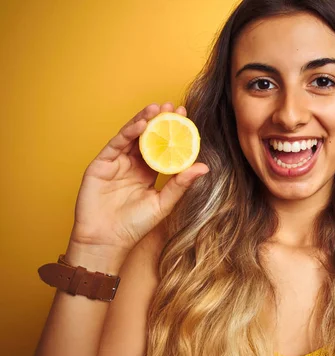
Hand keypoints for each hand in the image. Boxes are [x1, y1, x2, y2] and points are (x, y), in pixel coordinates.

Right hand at [68, 102, 208, 259]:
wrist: (107, 241)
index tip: (186, 117)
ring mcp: (116, 163)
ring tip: (158, 109)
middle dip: (160, 120)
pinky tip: (141, 124)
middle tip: (174, 106)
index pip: (163, 147)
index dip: (173, 132)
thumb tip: (204, 167)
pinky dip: (128, 132)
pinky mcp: (101, 164)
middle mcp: (133, 164)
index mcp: (148, 172)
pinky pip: (116, 144)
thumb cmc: (135, 225)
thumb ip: (181, 184)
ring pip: (132, 136)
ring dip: (144, 120)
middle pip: (148, 136)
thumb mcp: (163, 203)